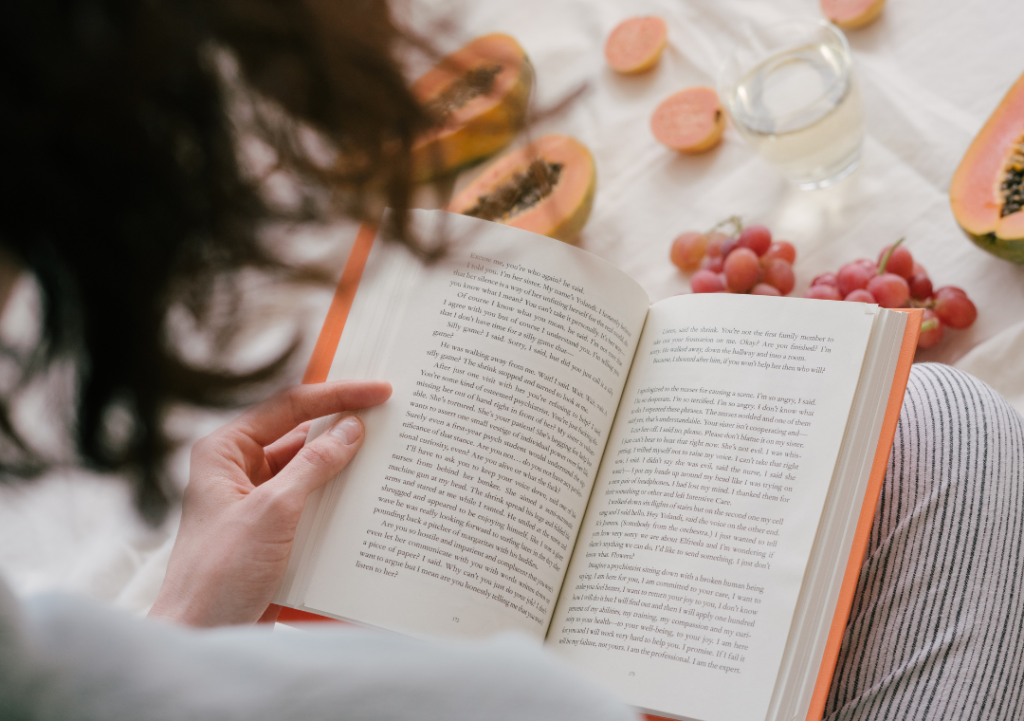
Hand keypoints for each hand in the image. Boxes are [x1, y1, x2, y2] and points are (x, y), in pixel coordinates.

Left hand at [149, 380, 391, 626]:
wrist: (202, 635)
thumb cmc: (219, 573)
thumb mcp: (273, 511)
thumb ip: (313, 465)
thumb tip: (351, 430)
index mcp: (224, 451)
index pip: (287, 407)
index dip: (336, 396)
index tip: (378, 391)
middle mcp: (238, 470)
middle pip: (299, 434)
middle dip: (342, 427)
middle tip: (389, 416)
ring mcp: (256, 501)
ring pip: (309, 469)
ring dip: (344, 465)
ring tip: (387, 455)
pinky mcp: (272, 530)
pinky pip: (311, 501)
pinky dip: (338, 497)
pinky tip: (369, 498)